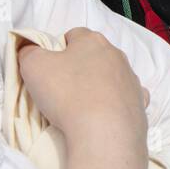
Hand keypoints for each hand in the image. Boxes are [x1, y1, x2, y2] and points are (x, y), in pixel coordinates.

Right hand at [18, 28, 148, 150]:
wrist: (104, 133)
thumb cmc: (67, 93)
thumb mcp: (33, 66)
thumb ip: (28, 52)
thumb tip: (29, 50)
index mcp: (92, 41)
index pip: (73, 35)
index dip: (58, 49)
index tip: (49, 68)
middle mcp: (117, 56)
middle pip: (94, 56)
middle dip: (80, 67)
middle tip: (62, 88)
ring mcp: (132, 80)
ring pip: (112, 77)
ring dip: (99, 85)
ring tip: (82, 106)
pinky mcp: (140, 104)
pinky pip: (127, 98)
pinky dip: (116, 104)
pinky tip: (105, 114)